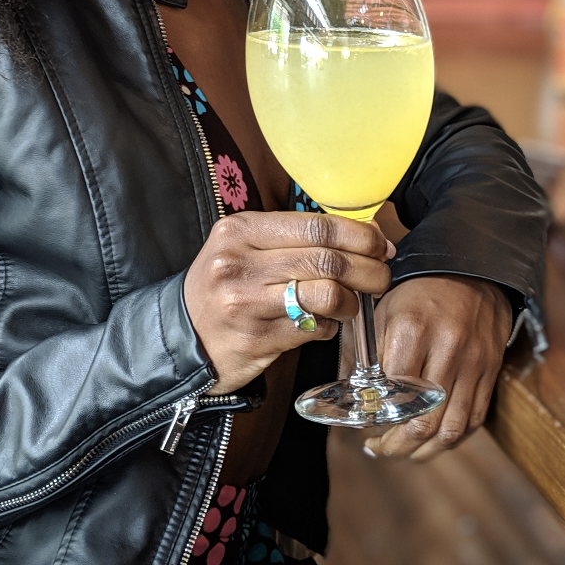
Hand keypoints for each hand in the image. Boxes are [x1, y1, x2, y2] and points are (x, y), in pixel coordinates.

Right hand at [183, 212, 393, 393]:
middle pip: (327, 259)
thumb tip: (363, 236)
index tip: (380, 244)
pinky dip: (329, 326)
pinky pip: (313, 329)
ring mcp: (247, 303)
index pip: (316, 226)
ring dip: (352, 300)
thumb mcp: (243, 248)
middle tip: (381, 275)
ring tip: (353, 303)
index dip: (358, 235)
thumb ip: (292, 238)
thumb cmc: (224, 287)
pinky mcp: (257, 339)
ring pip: (326, 295)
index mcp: (240, 230)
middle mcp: (240, 263)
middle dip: (367, 268)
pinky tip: (324, 323)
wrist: (182, 336)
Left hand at [363, 274, 511, 460]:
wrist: (470, 270)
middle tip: (379, 448)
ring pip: (450, 430)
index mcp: (412, 330)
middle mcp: (445, 350)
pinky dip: (451, 438)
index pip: (391, 394)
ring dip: (425, 451)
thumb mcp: (384, 311)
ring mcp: (472, 364)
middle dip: (397, 446)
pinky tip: (432, 439)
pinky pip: (473, 420)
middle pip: (422, 421)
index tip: (364, 428)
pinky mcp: (489, 372)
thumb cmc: (419, 292)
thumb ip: (368, 354)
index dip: (376, 420)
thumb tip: (352, 396)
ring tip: (404, 451)